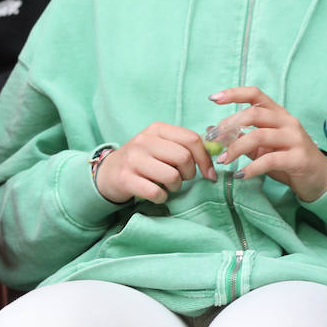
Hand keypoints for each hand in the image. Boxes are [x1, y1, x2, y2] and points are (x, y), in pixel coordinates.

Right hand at [94, 122, 216, 203]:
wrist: (108, 172)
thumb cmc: (143, 160)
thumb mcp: (161, 145)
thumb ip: (184, 146)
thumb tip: (218, 151)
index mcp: (156, 129)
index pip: (191, 139)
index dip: (205, 159)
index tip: (208, 173)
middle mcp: (143, 141)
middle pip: (183, 158)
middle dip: (188, 174)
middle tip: (181, 178)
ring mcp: (132, 159)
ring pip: (172, 176)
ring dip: (175, 187)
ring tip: (167, 186)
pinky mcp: (125, 178)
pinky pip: (156, 192)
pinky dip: (161, 197)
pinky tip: (155, 193)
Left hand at [209, 86, 326, 202]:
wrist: (318, 179)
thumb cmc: (287, 159)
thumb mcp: (262, 147)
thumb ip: (241, 138)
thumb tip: (211, 130)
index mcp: (277, 114)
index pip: (255, 94)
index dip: (234, 93)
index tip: (213, 98)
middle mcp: (287, 122)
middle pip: (253, 114)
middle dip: (228, 125)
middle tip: (213, 140)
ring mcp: (295, 139)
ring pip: (258, 136)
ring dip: (235, 148)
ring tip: (222, 160)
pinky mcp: (298, 158)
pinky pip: (269, 160)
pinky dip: (251, 168)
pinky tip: (240, 174)